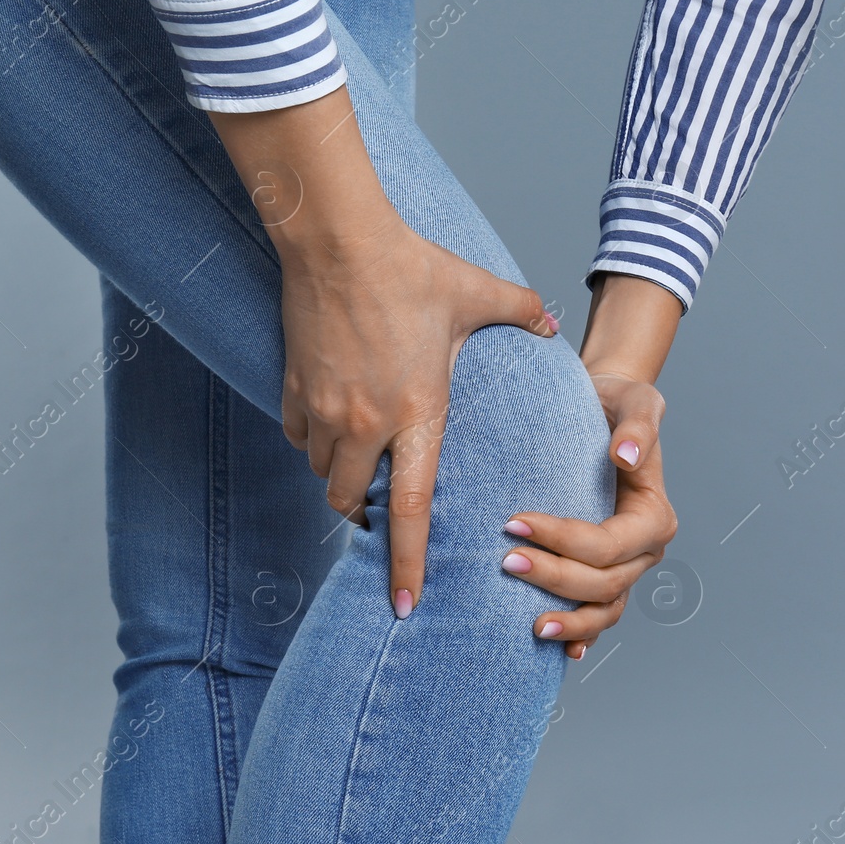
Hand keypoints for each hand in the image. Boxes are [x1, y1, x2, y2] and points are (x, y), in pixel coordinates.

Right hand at [208, 88, 555, 619]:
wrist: (338, 239)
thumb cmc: (411, 268)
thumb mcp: (476, 292)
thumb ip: (520, 314)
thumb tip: (551, 328)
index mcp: (417, 413)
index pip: (409, 509)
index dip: (406, 562)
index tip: (404, 604)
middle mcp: (365, 423)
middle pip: (353, 504)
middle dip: (365, 522)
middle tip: (381, 522)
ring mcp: (324, 409)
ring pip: (322, 472)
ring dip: (340, 479)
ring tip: (361, 467)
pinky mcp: (294, 388)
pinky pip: (298, 437)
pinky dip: (313, 442)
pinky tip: (332, 425)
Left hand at [502, 372, 677, 657]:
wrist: (601, 409)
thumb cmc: (617, 403)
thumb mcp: (635, 401)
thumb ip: (638, 426)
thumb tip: (624, 456)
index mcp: (653, 518)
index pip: (608, 545)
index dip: (564, 541)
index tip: (516, 523)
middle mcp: (644, 550)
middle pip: (603, 583)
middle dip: (553, 578)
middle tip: (505, 561)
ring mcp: (626, 568)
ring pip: (604, 610)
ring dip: (571, 622)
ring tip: (530, 625)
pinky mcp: (603, 573)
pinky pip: (597, 614)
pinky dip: (582, 635)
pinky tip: (558, 648)